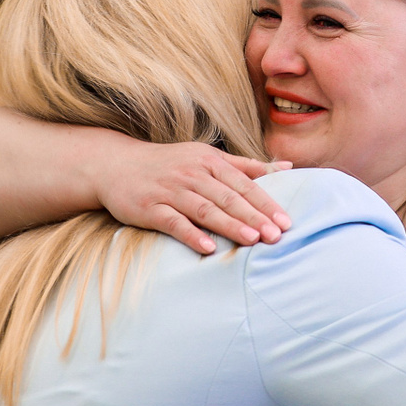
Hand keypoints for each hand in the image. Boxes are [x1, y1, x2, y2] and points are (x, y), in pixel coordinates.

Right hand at [100, 143, 293, 254]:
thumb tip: (289, 168)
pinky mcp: (150, 207)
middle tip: (276, 235)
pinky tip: (207, 247)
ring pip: (205, 208)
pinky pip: (173, 222)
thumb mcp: (207, 158)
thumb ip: (247, 166)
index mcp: (209, 161)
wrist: (116, 165)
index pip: (244, 183)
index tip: (286, 222)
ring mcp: (170, 190)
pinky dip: (191, 234)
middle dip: (254, 217)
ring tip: (252, 240)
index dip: (266, 203)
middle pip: (228, 197)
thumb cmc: (170, 164)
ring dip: (229, 225)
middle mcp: (192, 173)